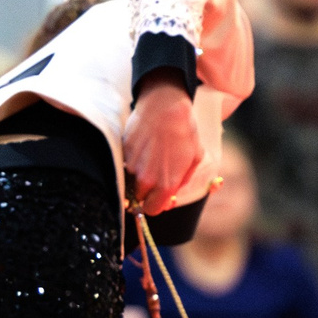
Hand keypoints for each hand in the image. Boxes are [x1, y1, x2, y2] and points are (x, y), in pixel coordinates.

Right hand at [121, 79, 204, 210]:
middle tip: (155, 179)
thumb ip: (182, 181)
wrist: (166, 107)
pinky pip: (125, 164)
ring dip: (138, 175)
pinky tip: (144, 147)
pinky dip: (133, 160)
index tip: (158, 199)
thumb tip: (171, 195)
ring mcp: (131, 165)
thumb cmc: (185, 132)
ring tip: (151, 157)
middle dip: (146, 192)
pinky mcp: (123, 151)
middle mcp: (146, 178)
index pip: (152, 210)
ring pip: (130, 180)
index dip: (156, 205)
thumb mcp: (194, 159)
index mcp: (166, 183)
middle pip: (138, 198)